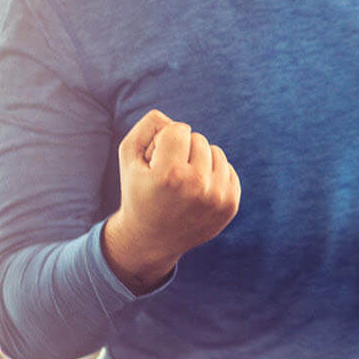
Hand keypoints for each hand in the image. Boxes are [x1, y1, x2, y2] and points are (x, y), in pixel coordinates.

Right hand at [103, 109, 240, 292]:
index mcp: (170, 174)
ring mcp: (217, 197)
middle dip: (182, 150)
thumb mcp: (128, 157)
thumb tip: (173, 119)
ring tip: (183, 182)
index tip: (156, 161)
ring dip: (199, 160)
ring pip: (216, 152)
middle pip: (198, 139)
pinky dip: (213, 174)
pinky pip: (228, 169)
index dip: (165, 140)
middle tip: (168, 176)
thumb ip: (147, 127)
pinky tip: (197, 191)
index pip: (179, 129)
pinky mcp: (230, 205)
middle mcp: (197, 186)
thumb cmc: (138, 192)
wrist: (152, 239)